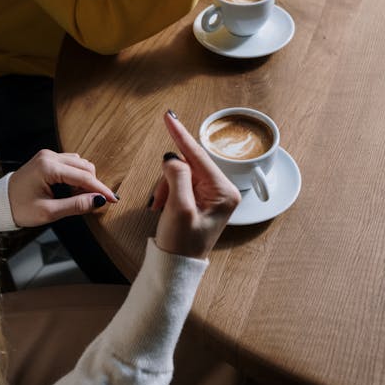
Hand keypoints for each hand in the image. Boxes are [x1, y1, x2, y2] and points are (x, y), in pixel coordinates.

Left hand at [8, 149, 117, 226]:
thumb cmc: (20, 208)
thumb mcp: (49, 212)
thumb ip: (76, 205)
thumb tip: (99, 201)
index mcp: (48, 168)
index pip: (83, 177)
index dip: (100, 189)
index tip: (114, 200)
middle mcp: (49, 156)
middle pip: (84, 167)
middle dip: (92, 185)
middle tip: (90, 204)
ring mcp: (48, 155)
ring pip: (80, 163)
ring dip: (84, 180)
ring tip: (76, 198)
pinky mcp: (48, 158)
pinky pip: (71, 163)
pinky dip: (77, 176)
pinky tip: (71, 190)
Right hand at [150, 111, 240, 259]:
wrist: (175, 269)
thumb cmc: (182, 244)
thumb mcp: (179, 209)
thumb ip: (178, 177)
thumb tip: (173, 158)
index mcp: (224, 192)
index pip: (199, 156)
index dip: (181, 135)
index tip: (169, 116)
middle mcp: (221, 190)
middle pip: (188, 164)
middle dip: (168, 178)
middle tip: (160, 200)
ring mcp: (210, 195)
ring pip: (180, 173)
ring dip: (165, 187)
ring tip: (160, 208)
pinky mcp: (199, 199)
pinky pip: (178, 183)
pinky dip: (166, 192)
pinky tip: (163, 207)